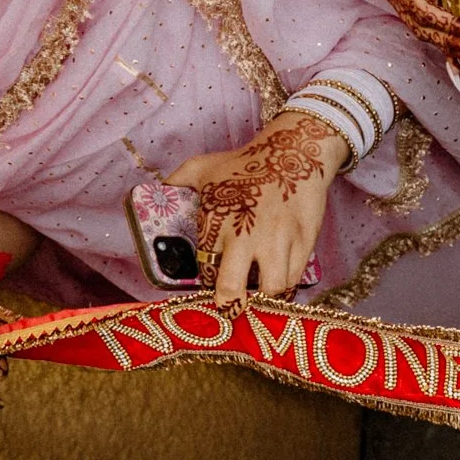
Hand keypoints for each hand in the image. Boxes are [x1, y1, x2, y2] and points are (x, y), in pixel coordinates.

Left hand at [169, 112, 346, 303]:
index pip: (205, 268)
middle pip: (233, 288)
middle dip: (229, 304)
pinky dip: (286, 289)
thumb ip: (177, 181)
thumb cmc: (247, 162)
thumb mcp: (204, 166)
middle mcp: (247, 234)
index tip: (211, 286)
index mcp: (217, 220)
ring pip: (270, 290)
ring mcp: (278, 241)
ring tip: (259, 299)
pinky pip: (295, 279)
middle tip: (230, 308)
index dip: (207, 284)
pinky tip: (278, 285)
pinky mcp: (304, 242)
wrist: (295, 151)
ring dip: (263, 300)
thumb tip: (156, 191)